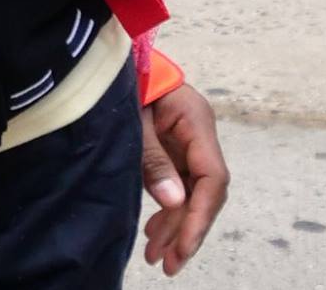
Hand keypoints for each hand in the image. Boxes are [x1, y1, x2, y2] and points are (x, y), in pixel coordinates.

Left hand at [139, 84, 229, 276]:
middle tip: (168, 264)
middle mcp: (200, 135)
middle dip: (188, 230)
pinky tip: (155, 233)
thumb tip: (174, 202)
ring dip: (176, 226)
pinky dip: (168, 210)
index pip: (213, 178)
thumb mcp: (133, 120)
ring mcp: (189, 142)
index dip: (201, 216)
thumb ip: (153, 159)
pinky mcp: (176, 148)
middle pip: (205, 192)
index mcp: (196, 122)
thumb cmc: (124, 83)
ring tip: (157, 257)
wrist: (112, 61)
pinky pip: (179, 185)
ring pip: (192, 193)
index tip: (184, 246)